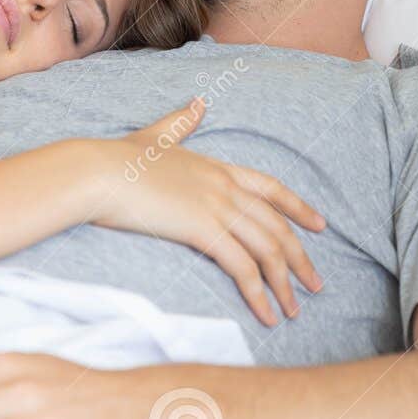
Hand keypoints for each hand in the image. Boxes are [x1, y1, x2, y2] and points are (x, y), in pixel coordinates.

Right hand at [83, 96, 325, 325]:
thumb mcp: (155, 137)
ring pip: (268, 250)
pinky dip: (259, 294)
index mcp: (217, 167)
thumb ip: (181, 123)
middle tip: (316, 285)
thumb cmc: (117, 160)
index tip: (320, 226)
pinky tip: (266, 315)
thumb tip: (200, 103)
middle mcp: (225, 187)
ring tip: (292, 311)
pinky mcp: (204, 230)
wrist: (97, 172)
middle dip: (301, 259)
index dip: (298, 208)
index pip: (271, 188)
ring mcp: (217, 207)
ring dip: (284, 285)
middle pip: (278, 226)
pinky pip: (243, 268)